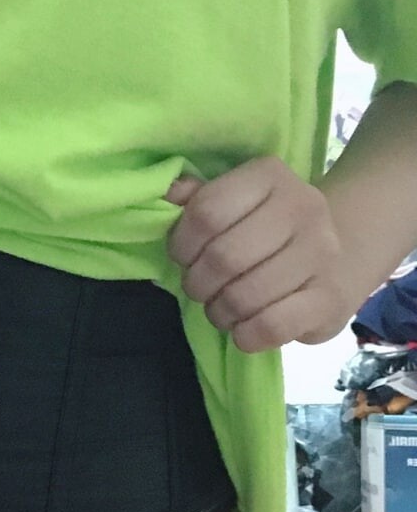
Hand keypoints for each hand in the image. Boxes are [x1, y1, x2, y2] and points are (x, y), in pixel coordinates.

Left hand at [165, 155, 352, 351]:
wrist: (339, 258)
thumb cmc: (269, 231)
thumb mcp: (237, 204)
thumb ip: (201, 198)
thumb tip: (171, 193)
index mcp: (270, 176)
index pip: (206, 212)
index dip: (181, 244)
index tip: (184, 258)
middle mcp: (303, 207)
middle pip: (223, 257)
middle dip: (198, 283)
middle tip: (200, 289)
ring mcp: (322, 253)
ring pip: (244, 296)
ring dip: (219, 312)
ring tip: (220, 309)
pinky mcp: (330, 298)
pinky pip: (271, 326)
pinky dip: (245, 335)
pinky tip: (243, 329)